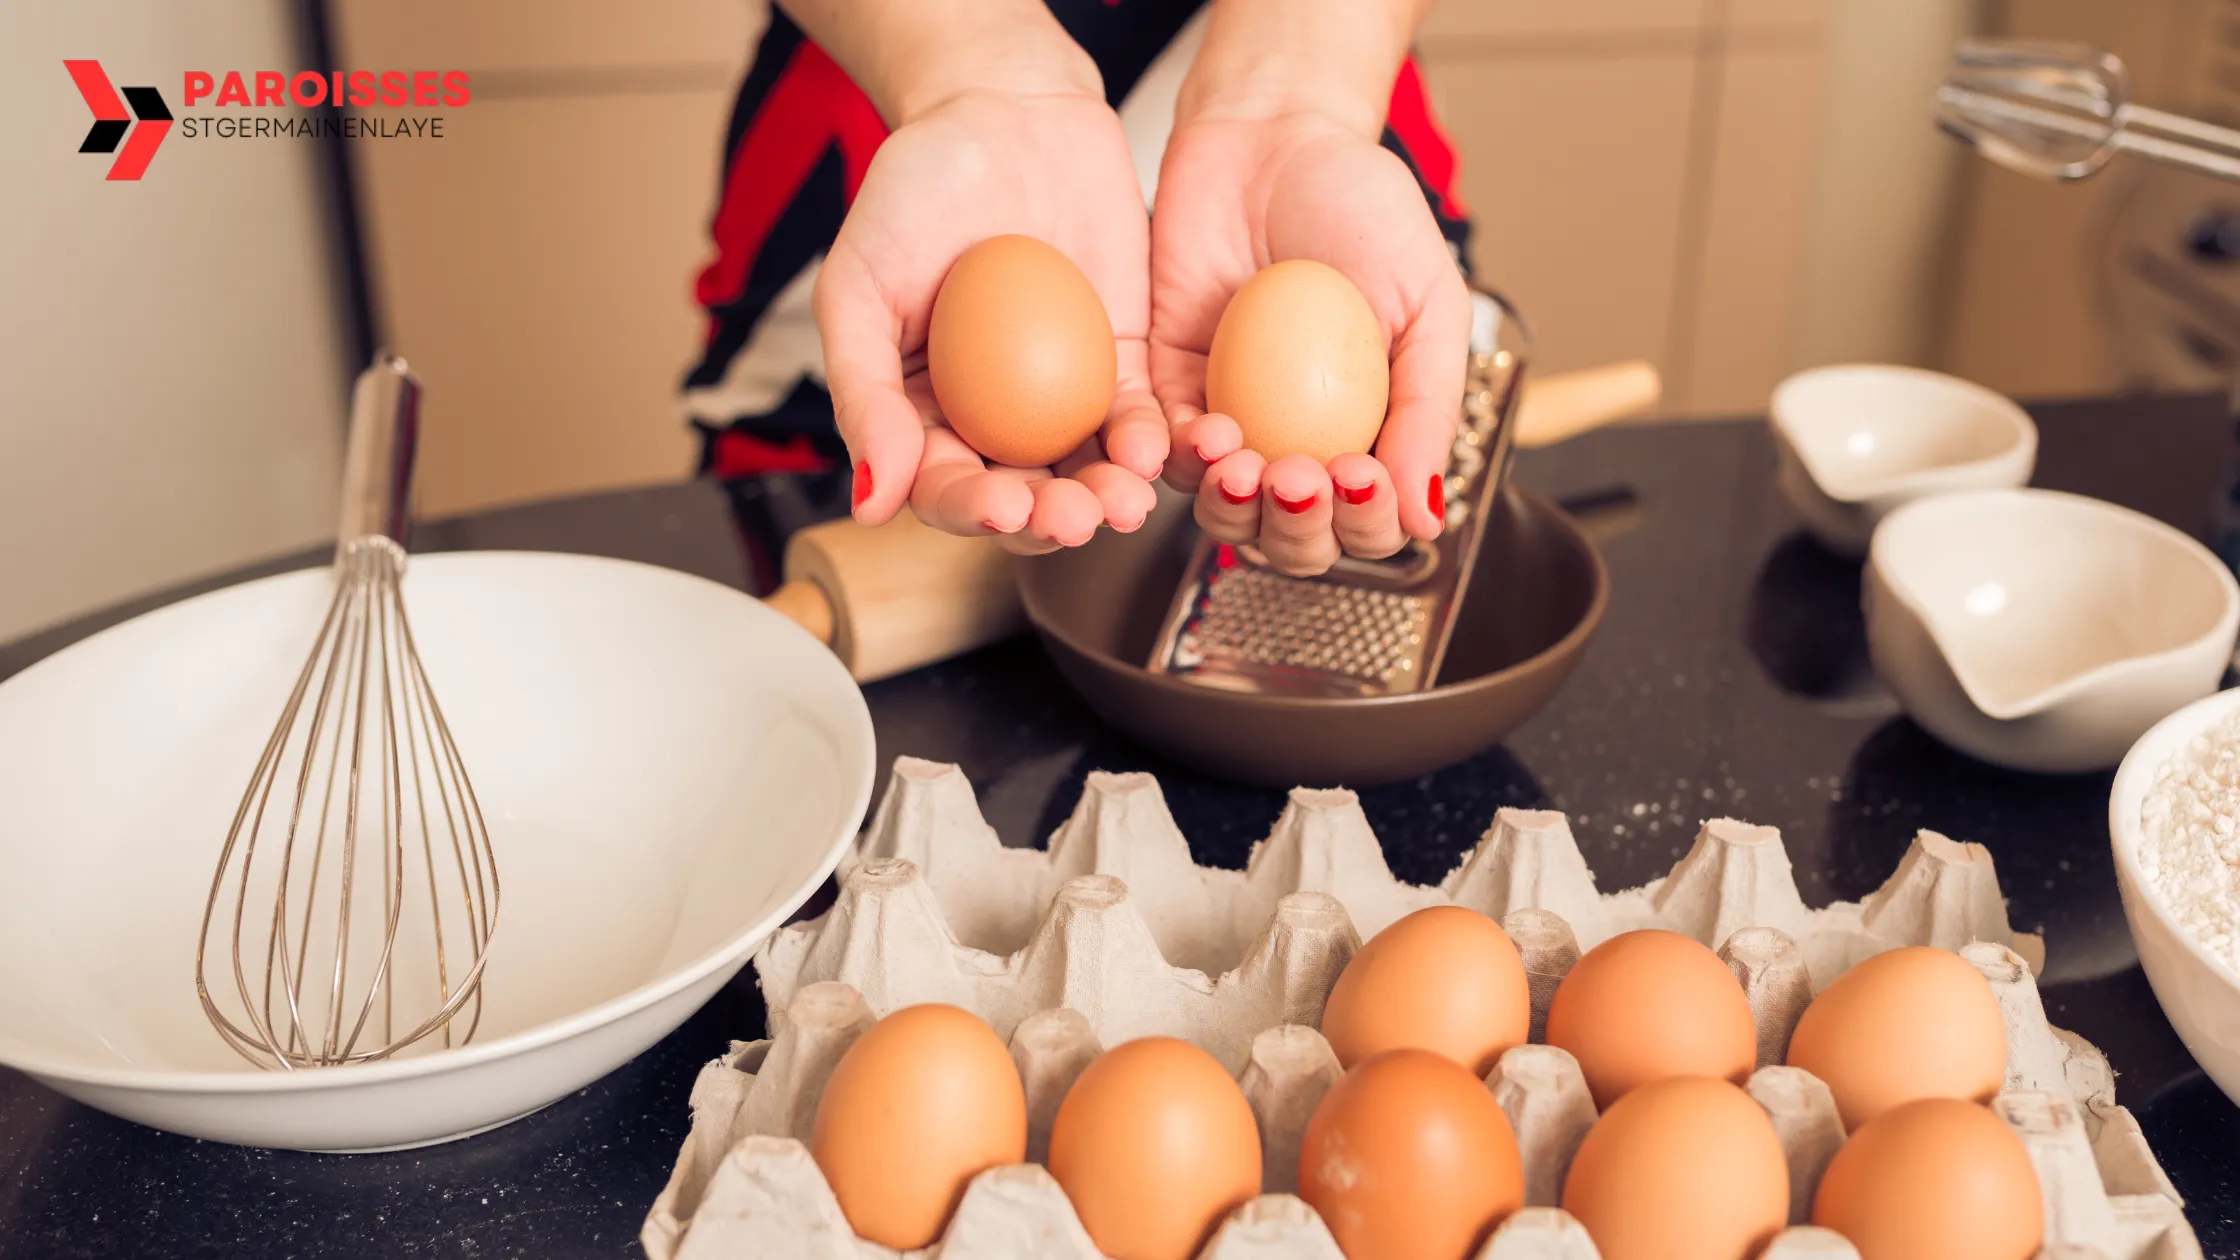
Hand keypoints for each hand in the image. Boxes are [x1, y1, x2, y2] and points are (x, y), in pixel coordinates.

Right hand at [815, 88, 1165, 553]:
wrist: (1000, 109)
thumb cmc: (913, 190)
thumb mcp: (858, 287)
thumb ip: (861, 394)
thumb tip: (869, 504)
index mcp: (922, 417)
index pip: (946, 490)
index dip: (973, 511)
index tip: (1000, 506)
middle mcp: (993, 421)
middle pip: (1024, 498)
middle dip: (1049, 521)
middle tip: (1073, 518)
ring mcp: (1062, 398)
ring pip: (1087, 473)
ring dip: (1107, 498)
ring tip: (1123, 503)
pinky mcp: (1123, 364)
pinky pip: (1138, 419)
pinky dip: (1148, 442)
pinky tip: (1154, 451)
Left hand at [1150, 108, 1470, 576]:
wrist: (1272, 136)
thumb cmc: (1359, 208)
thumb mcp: (1426, 302)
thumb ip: (1430, 406)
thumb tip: (1429, 516)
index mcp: (1369, 434)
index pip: (1368, 523)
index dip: (1365, 523)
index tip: (1364, 475)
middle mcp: (1298, 441)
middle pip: (1292, 539)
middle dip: (1297, 529)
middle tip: (1304, 476)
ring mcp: (1231, 421)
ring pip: (1223, 512)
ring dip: (1236, 506)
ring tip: (1249, 460)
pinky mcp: (1164, 390)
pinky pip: (1163, 453)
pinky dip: (1182, 458)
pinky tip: (1206, 430)